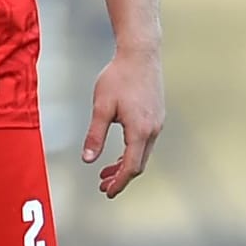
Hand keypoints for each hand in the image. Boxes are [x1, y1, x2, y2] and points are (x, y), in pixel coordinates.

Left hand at [82, 47, 164, 197]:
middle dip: (121, 177)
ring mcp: (157, 123)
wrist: (140, 54)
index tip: (107, 192)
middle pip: (138, 163)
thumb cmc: (119, 77)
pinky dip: (132, 151)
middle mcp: (152, 130)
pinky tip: (119, 150)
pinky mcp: (156, 115)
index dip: (118, 183)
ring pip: (143, 153)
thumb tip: (88, 159)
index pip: (130, 167)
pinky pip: (145, 141)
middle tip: (103, 185)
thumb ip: (95, 135)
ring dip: (126, 164)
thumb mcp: (101, 107)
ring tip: (107, 171)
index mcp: (139, 131)